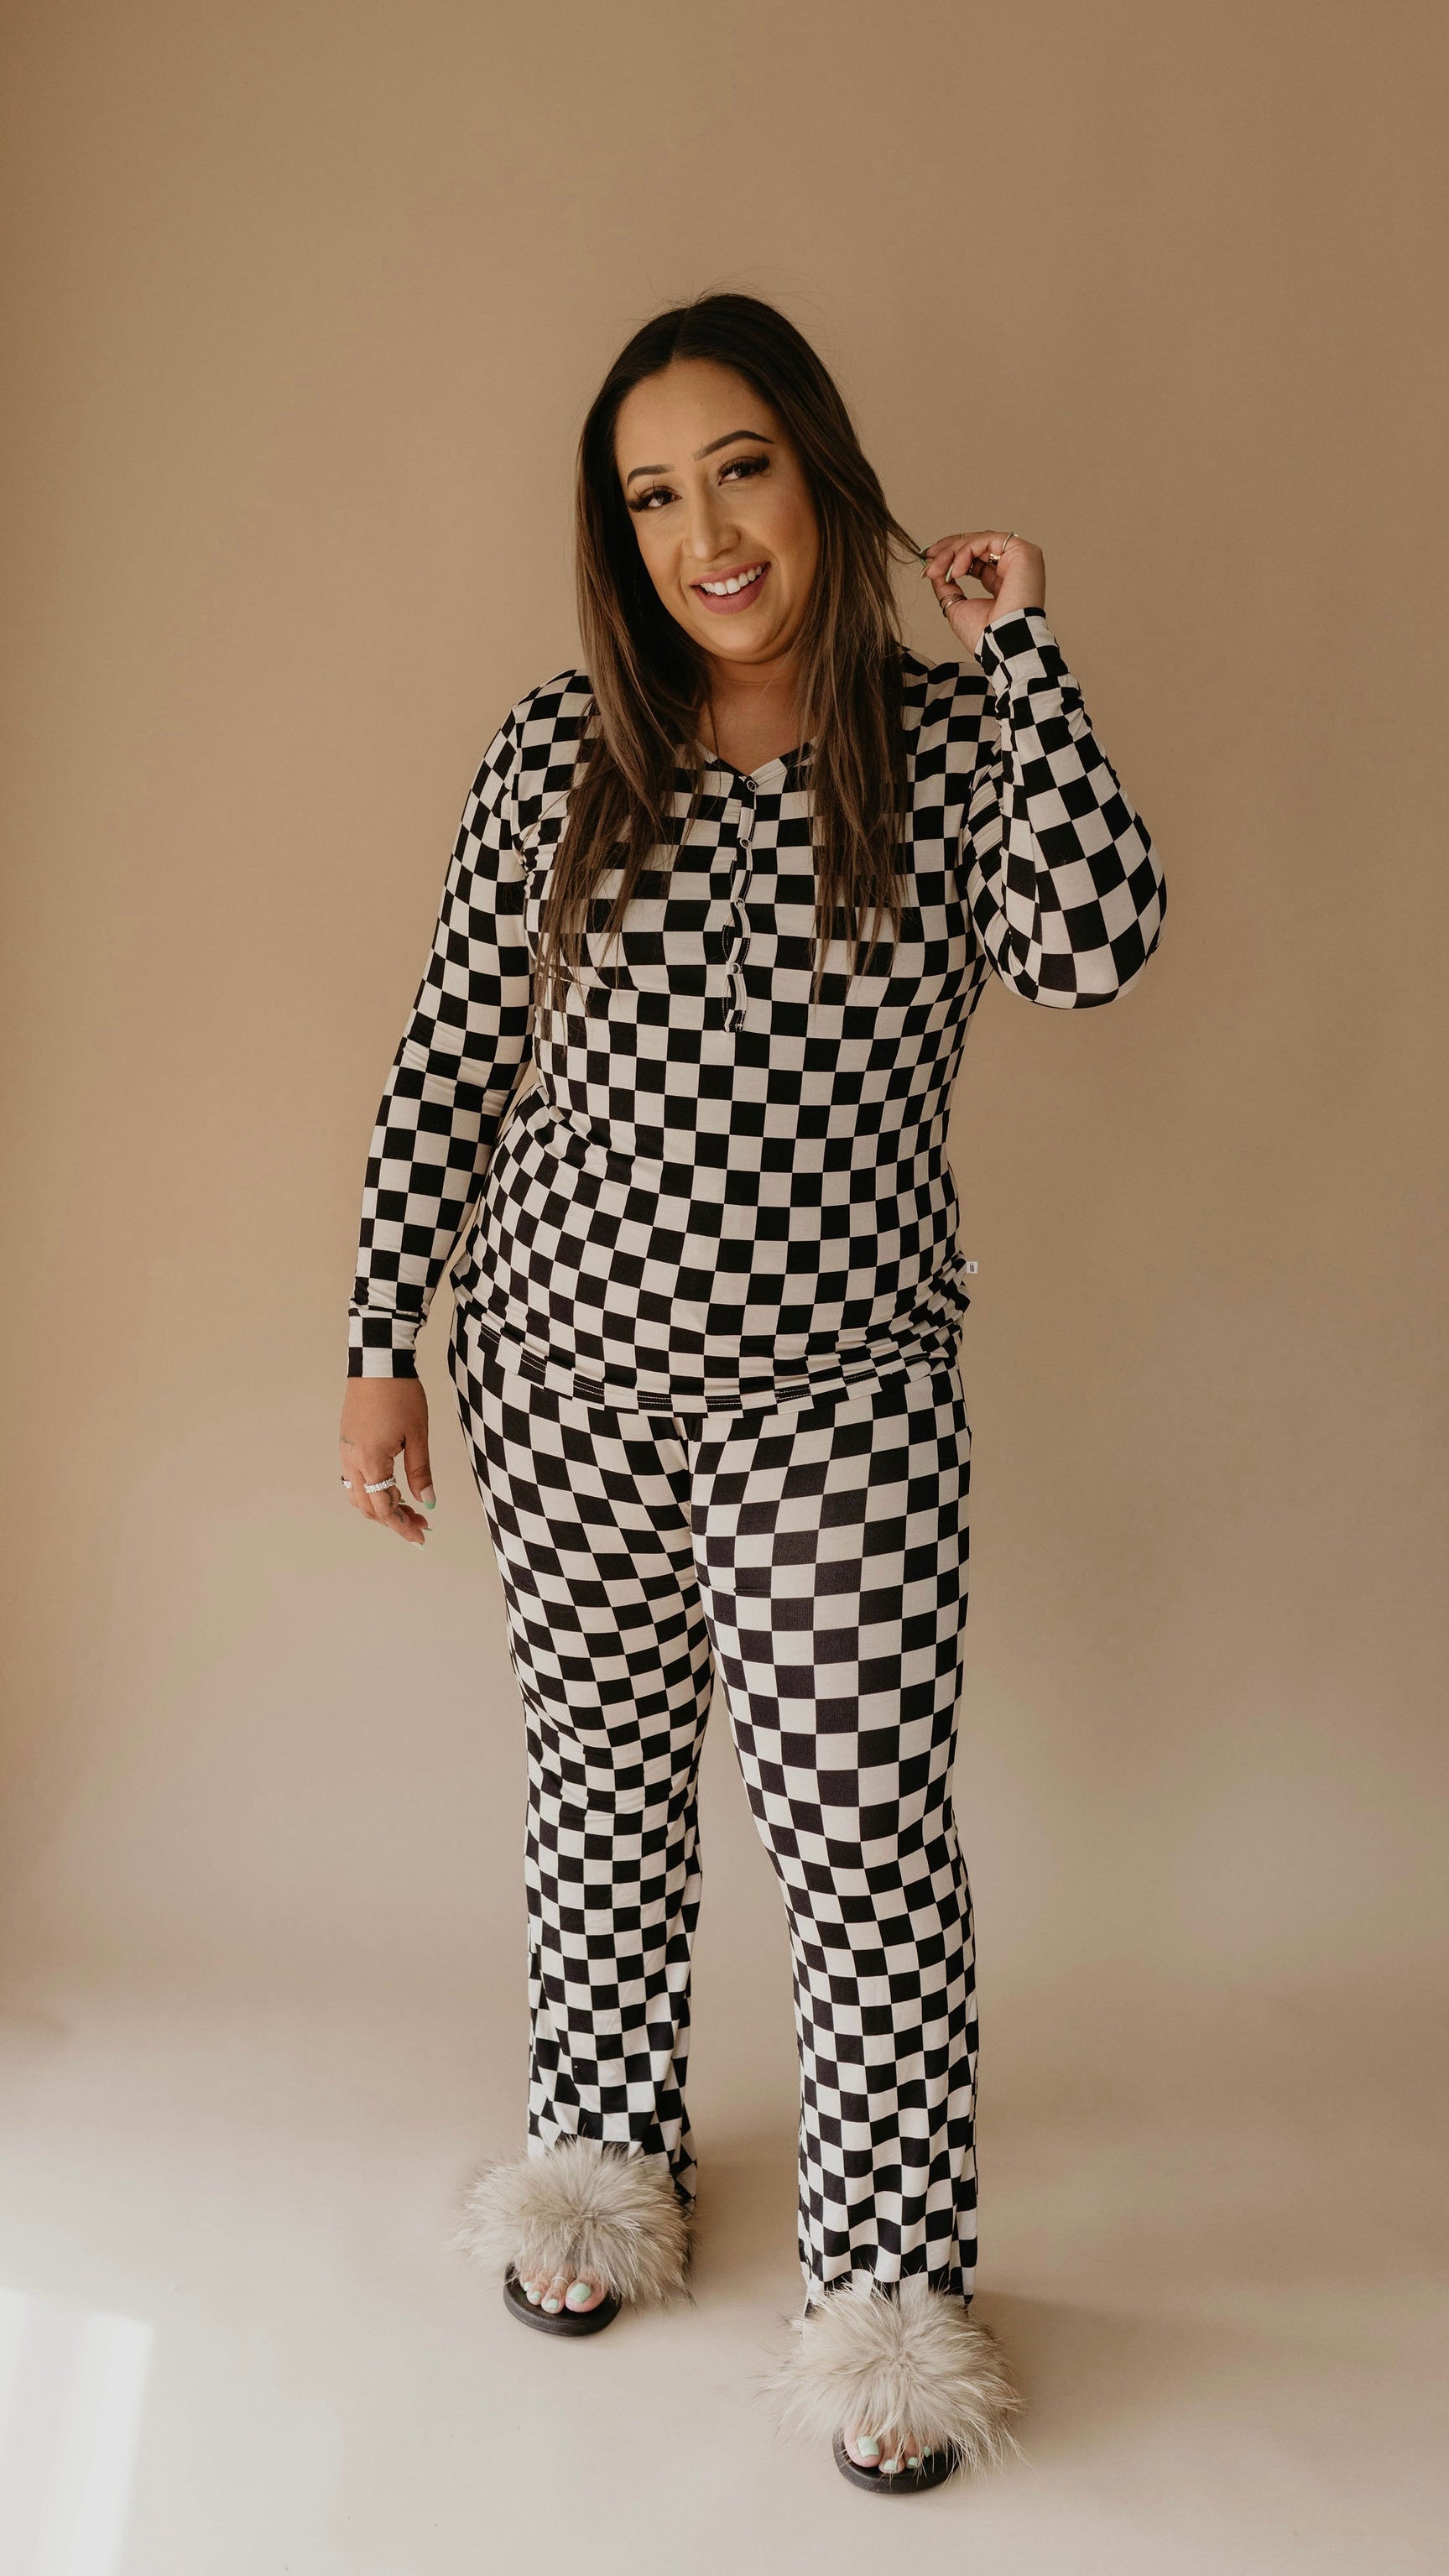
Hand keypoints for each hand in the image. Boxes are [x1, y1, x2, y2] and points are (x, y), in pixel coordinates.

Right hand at [339, 1377, 434, 1545]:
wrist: (377, 1364)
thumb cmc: (400, 1395)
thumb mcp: (417, 1436)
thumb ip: (420, 1472)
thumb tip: (427, 1502)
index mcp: (371, 1462)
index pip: (385, 1507)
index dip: (403, 1526)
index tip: (421, 1536)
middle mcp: (352, 1461)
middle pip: (368, 1507)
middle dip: (394, 1520)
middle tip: (421, 1523)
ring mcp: (346, 1453)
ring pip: (358, 1495)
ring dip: (381, 1506)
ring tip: (408, 1507)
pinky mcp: (347, 1444)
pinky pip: (354, 1479)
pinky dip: (371, 1491)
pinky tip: (392, 1487)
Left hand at [921, 530, 1044, 655]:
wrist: (1001, 644)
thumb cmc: (985, 635)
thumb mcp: (956, 605)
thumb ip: (946, 586)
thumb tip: (933, 570)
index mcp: (1002, 581)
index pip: (976, 557)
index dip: (952, 555)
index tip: (929, 562)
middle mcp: (1013, 568)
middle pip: (977, 545)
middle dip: (948, 550)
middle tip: (929, 561)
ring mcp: (1020, 559)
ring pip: (980, 540)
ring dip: (953, 552)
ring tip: (937, 570)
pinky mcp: (1023, 552)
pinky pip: (988, 540)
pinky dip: (967, 551)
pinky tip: (956, 571)